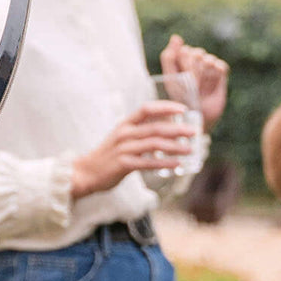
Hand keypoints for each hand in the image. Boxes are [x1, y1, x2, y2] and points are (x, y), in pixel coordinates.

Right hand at [70, 101, 197, 199]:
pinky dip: (164, 163)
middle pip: (155, 128)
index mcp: (125, 124)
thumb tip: (165, 128)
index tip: (183, 109)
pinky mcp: (123, 165)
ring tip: (190, 150)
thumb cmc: (108, 155)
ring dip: (175, 147)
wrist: (86, 172)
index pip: (147, 109)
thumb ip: (141, 132)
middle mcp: (125, 134)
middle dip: (177, 129)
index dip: (165, 107)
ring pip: (154, 145)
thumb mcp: (122, 137)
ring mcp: (123, 149)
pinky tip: (177, 164)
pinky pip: (148, 163)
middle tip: (194, 132)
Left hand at [160, 34, 228, 130]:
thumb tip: (176, 37)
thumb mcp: (171, 78)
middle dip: (193, 72)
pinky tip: (211, 85)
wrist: (196, 116)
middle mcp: (196, 59)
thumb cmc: (180, 99)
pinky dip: (216, 74)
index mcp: (182, 58)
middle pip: (197, 54)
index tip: (182, 79)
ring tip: (201, 88)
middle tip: (192, 86)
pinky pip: (221, 65)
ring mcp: (209, 66)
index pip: (184, 51)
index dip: (183, 66)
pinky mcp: (221, 73)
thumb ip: (169, 57)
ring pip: (208, 59)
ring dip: (203, 76)